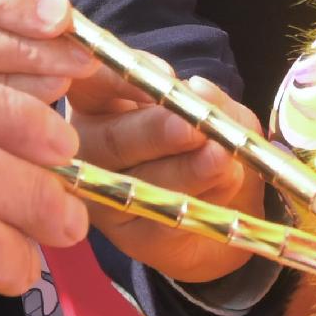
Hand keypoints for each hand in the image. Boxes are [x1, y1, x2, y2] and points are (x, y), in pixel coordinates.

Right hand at [66, 58, 269, 287]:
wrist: (220, 213)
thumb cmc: (205, 147)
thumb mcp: (213, 114)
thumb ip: (208, 101)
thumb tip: (199, 91)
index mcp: (98, 104)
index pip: (90, 83)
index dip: (120, 78)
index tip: (167, 78)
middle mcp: (90, 149)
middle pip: (111, 140)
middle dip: (155, 132)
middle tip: (192, 128)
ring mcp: (106, 197)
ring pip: (138, 182)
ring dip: (184, 169)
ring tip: (221, 158)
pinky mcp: (130, 237)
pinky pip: (161, 221)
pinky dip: (198, 201)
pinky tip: (226, 183)